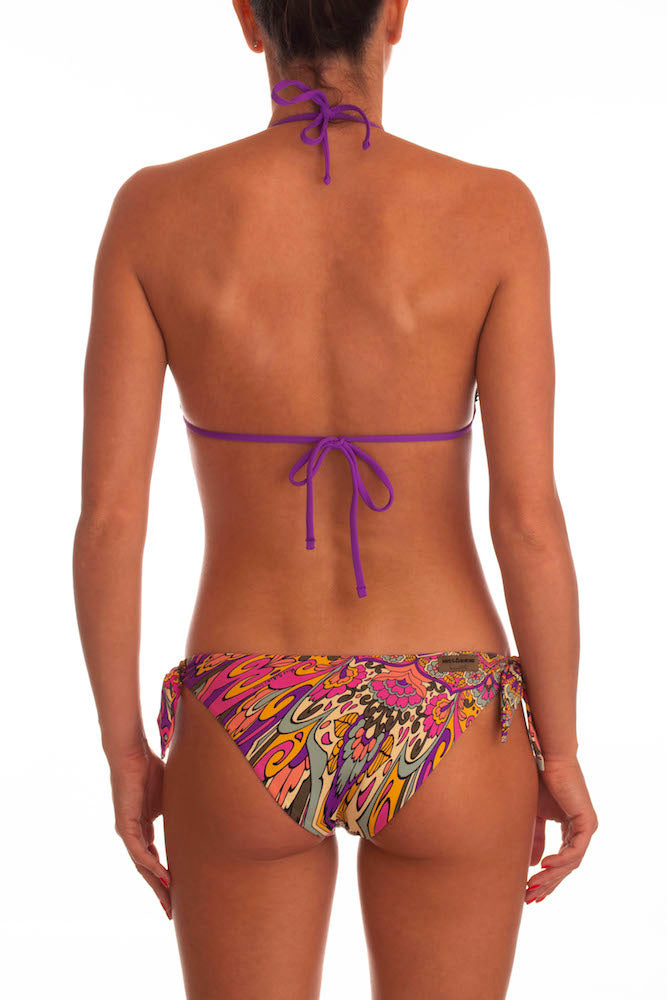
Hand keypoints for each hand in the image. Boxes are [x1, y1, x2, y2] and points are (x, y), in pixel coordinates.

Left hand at [109, 742, 171, 918]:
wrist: (132, 753)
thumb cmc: (150, 767)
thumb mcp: (171, 796)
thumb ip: (180, 810)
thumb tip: (204, 812)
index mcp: (143, 828)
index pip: (153, 860)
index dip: (165, 879)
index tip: (178, 894)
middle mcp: (133, 834)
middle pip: (147, 869)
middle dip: (160, 891)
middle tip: (172, 913)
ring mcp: (127, 831)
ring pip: (143, 866)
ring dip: (157, 885)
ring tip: (170, 903)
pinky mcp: (124, 825)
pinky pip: (139, 852)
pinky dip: (152, 866)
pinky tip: (164, 877)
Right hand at [525, 756, 597, 903]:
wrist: (547, 758)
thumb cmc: (539, 781)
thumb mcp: (534, 816)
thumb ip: (536, 839)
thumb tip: (534, 865)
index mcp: (571, 829)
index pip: (562, 862)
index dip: (547, 879)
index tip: (530, 893)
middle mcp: (581, 830)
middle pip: (566, 867)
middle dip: (547, 884)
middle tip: (529, 897)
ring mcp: (586, 827)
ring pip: (571, 863)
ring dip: (552, 876)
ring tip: (532, 885)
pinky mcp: (587, 822)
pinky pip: (575, 850)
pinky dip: (560, 860)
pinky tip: (544, 866)